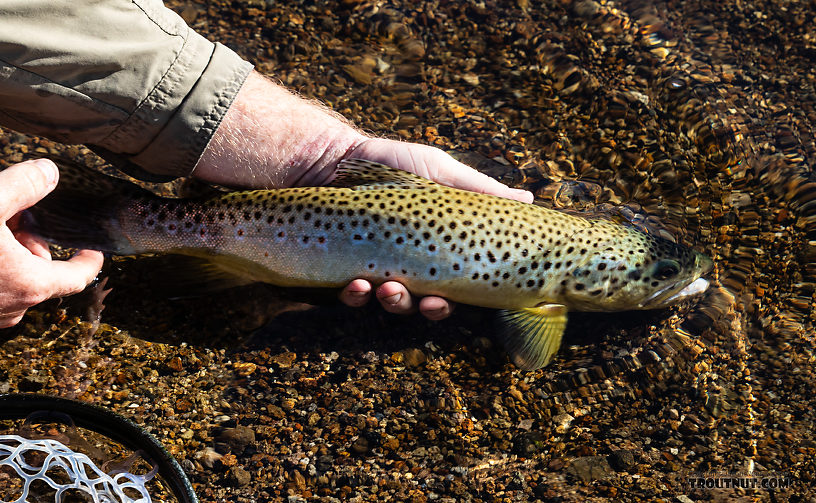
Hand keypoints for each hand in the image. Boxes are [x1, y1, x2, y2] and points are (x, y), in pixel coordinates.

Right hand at [0, 159, 103, 327]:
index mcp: (30, 284)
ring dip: (6, 252)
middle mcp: (13, 307)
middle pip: (40, 270)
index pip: (77, 276)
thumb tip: (49, 172)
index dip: (88, 260)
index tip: (91, 247)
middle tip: (12, 212)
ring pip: (12, 278)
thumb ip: (22, 186)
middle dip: (31, 239)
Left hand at [337, 138, 533, 319]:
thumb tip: (527, 199)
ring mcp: (376, 269)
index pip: (453, 286)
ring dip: (394, 304)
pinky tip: (357, 285)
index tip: (450, 300)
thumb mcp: (442, 173)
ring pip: (391, 305)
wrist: (339, 159)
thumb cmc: (395, 165)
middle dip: (427, 309)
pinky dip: (356, 296)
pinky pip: (352, 296)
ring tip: (386, 290)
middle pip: (425, 304)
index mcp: (435, 250)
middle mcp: (408, 265)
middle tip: (426, 302)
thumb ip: (481, 191)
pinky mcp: (345, 270)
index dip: (454, 300)